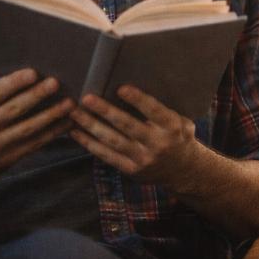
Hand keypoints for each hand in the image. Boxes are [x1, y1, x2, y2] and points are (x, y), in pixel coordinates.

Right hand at [0, 68, 73, 183]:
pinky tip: (67, 123)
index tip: (33, 73)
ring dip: (52, 116)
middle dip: (36, 96)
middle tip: (56, 83)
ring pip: (28, 129)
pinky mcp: (6, 161)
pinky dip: (52, 133)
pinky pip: (34, 145)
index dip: (14, 83)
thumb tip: (23, 76)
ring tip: (70, 103)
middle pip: (13, 111)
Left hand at [69, 85, 201, 186]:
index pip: (154, 111)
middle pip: (128, 125)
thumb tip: (143, 87)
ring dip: (91, 126)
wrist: (183, 171)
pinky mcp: (131, 170)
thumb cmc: (180, 137)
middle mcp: (157, 144)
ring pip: (113, 141)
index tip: (121, 88)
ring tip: (74, 113)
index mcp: (172, 127)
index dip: (138, 100)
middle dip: (105, 111)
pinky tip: (76, 132)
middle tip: (87, 98)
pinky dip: (90, 144)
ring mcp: (143, 159)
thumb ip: (165, 109)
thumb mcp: (183, 121)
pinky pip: (107, 156)